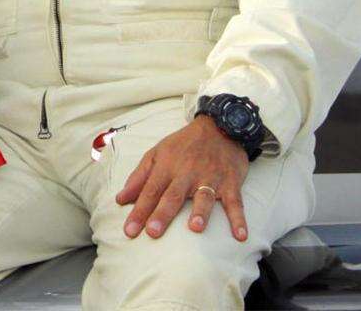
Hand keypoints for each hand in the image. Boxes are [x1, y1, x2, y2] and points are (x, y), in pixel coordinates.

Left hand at [116, 116, 250, 241]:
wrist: (221, 125)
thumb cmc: (184, 144)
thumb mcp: (157, 153)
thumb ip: (139, 177)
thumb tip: (120, 200)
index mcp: (168, 166)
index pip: (151, 191)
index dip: (140, 211)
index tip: (130, 231)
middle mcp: (188, 173)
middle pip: (174, 195)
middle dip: (164, 213)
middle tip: (154, 232)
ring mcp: (211, 178)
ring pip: (204, 196)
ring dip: (201, 212)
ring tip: (196, 228)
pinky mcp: (231, 182)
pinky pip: (235, 202)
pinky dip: (239, 219)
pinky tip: (240, 235)